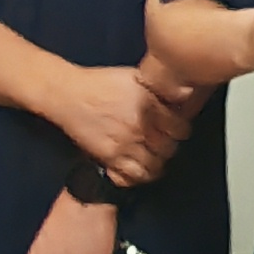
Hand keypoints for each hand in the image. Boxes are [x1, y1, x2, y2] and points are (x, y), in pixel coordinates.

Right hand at [54, 65, 187, 188]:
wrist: (68, 94)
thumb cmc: (100, 83)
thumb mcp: (135, 77)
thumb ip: (159, 89)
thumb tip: (185, 95)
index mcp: (149, 105)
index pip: (180, 129)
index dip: (180, 130)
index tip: (175, 130)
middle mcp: (140, 127)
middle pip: (169, 149)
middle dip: (169, 147)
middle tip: (163, 144)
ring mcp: (125, 144)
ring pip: (154, 166)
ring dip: (156, 164)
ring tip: (153, 159)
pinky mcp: (109, 157)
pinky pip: (132, 176)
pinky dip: (139, 176)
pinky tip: (139, 169)